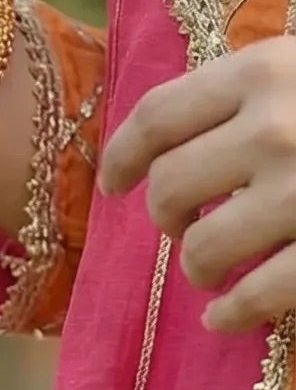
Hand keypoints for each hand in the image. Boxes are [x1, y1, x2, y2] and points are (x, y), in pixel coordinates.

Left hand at [100, 40, 295, 331]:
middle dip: (167, 217)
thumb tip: (164, 132)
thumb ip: (245, 90)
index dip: (123, 156)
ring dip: (198, 267)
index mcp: (264, 72)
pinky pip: (253, 298)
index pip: (158, 117)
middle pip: (168, 188)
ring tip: (214, 268)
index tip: (113, 183)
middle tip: (184, 227)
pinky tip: (225, 317)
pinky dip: (230, 315)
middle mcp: (276, 129)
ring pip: (201, 250)